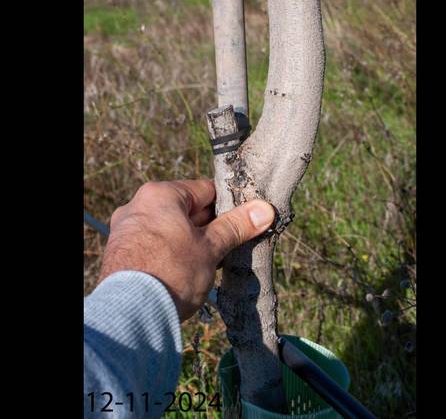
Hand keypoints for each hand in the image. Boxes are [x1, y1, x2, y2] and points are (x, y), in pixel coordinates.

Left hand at [98, 179, 274, 320]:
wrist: (128, 315)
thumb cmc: (171, 272)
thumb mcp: (211, 247)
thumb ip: (236, 226)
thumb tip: (264, 210)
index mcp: (160, 194)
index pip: (206, 190)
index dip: (229, 205)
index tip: (244, 220)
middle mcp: (138, 205)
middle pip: (187, 209)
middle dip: (210, 227)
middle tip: (231, 245)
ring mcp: (126, 229)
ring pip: (171, 228)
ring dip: (192, 241)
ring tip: (211, 262)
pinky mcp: (121, 251)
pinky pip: (155, 243)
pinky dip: (172, 252)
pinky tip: (186, 271)